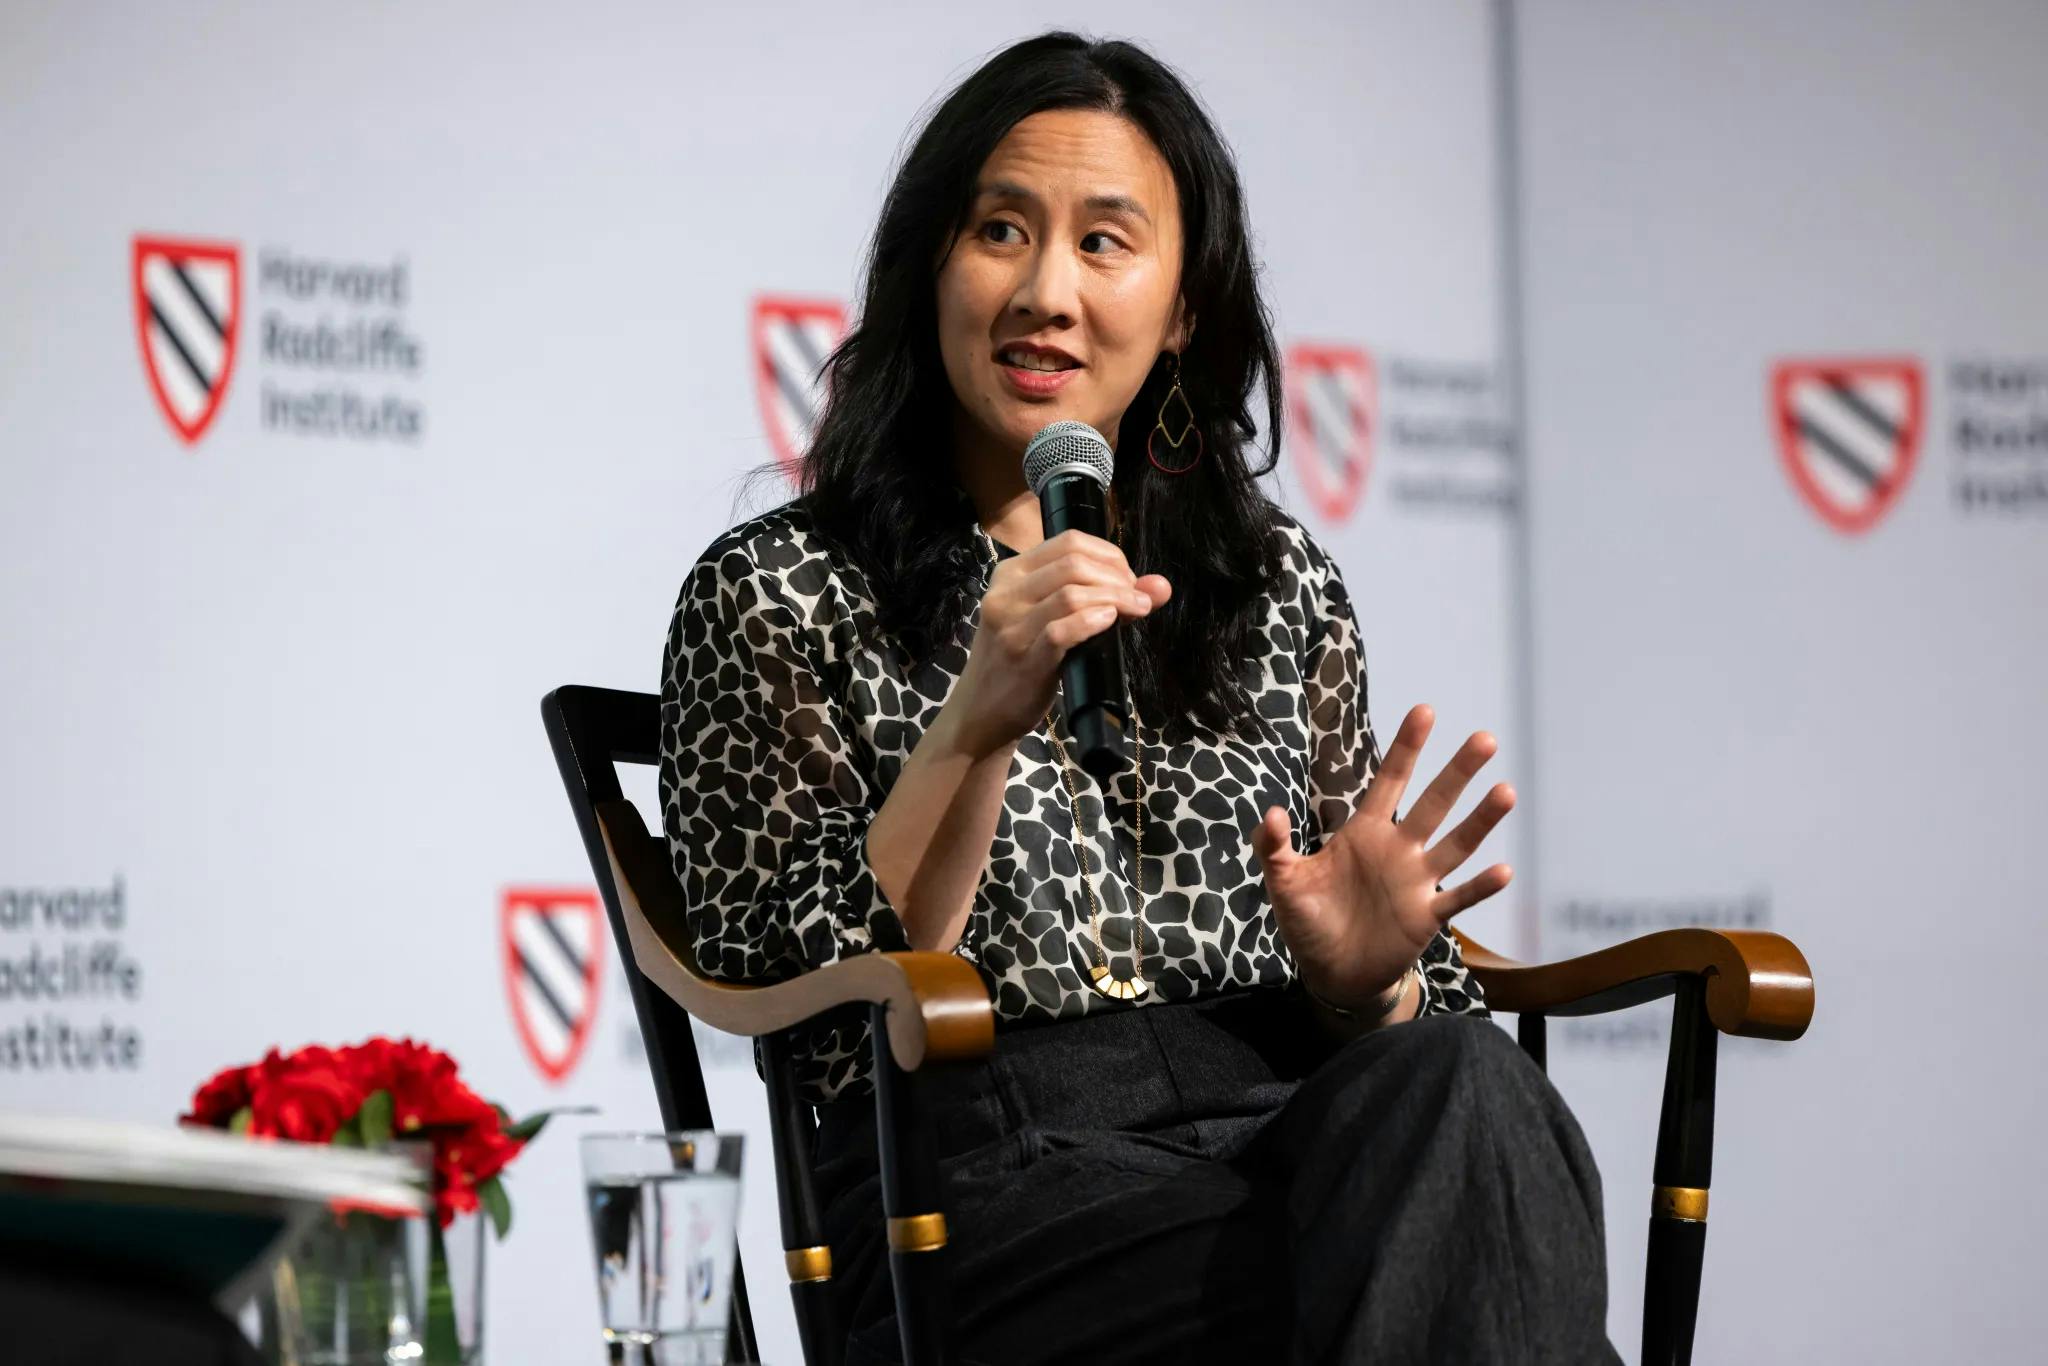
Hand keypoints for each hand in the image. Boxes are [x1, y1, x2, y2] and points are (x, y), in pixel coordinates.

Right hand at [945, 528, 1170, 757]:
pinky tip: (1109, 624)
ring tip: (1135, 612)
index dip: (1110, 555)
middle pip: (1074, 562)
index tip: (1129, 580)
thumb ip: (1099, 597)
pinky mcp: (1023, 658)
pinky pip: (1062, 630)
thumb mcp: (1048, 620)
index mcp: (1011, 573)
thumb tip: (1159, 586)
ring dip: (1115, 599)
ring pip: (1071, 593)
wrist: (981, 713)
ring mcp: (1010, 626)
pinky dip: (1093, 622)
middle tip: (1136, 600)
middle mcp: (1006, 593)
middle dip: (1117, 577)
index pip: (1069, 541)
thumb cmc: (1021, 661)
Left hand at [1251, 703, 1514, 1011]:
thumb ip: (1274, 846)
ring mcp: (1417, 882)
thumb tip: (1272, 813)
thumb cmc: (1309, 920)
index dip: (1406, 748)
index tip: (1425, 711)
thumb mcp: (1284, 881)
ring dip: (1479, 821)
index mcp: (1365, 833)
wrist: (1331, 972)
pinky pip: (1458, 898)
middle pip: (1433, 804)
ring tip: (1505, 791)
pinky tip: (1503, 870)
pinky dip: (1479, 887)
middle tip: (1485, 739)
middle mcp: (1399, 850)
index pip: (1389, 782)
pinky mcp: (1426, 917)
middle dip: (1457, 773)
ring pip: (1455, 845)